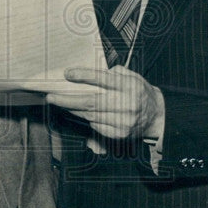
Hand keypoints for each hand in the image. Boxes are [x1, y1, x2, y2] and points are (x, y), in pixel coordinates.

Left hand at [46, 65, 164, 141]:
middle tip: (51, 96)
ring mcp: (122, 121)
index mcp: (129, 86)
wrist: (156, 115)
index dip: (84, 76)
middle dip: (68, 99)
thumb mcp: (132, 77)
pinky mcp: (119, 134)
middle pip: (91, 102)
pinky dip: (85, 119)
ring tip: (59, 103)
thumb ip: (114, 73)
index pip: (103, 79)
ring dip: (72, 109)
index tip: (68, 73)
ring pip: (90, 115)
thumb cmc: (139, 92)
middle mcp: (126, 104)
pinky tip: (76, 113)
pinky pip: (96, 126)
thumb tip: (91, 74)